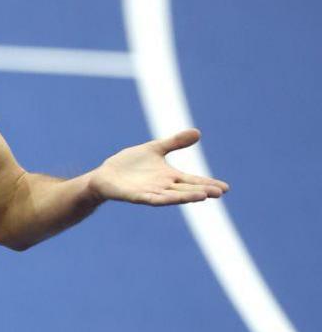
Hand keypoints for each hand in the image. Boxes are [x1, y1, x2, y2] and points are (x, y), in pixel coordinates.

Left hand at [89, 128, 229, 205]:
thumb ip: (174, 142)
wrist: (106, 175)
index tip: (225, 188)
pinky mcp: (137, 196)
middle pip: (186, 189)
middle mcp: (163, 186)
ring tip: (203, 196)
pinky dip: (164, 199)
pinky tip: (172, 199)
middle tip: (219, 192)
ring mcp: (151, 192)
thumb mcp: (154, 149)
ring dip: (187, 197)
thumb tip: (198, 132)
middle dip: (202, 190)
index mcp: (169, 176)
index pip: (193, 180)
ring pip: (173, 196)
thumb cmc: (130, 164)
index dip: (208, 183)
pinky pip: (153, 199)